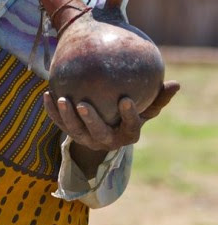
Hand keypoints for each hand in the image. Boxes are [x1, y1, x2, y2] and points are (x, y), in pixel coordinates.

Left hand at [43, 80, 179, 176]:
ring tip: (61, 99)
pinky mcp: (70, 134)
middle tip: (83, 104)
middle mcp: (107, 141)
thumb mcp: (146, 106)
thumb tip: (177, 83)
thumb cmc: (128, 111)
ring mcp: (87, 139)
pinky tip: (47, 93)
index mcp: (127, 134)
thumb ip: (158, 97)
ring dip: (67, 117)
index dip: (129, 116)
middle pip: (98, 134)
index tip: (125, 99)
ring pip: (75, 132)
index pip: (130, 127)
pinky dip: (52, 111)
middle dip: (90, 120)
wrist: (106, 125)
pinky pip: (59, 123)